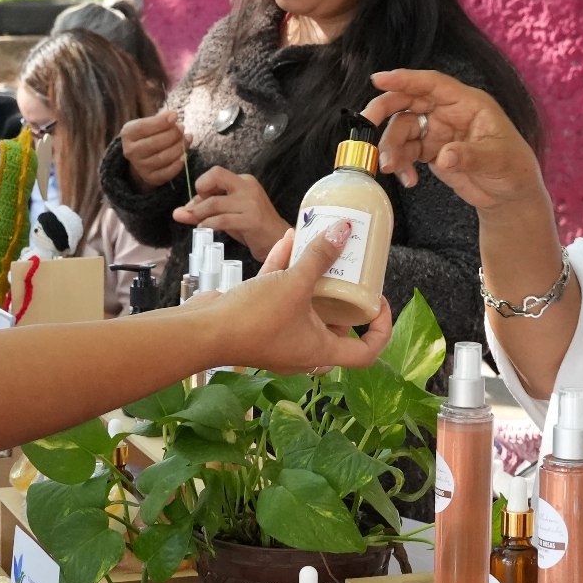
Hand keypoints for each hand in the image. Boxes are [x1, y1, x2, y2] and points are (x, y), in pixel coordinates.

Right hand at [119, 110, 188, 188]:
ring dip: (179, 148)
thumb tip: (173, 116)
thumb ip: (161, 119)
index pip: (144, 127)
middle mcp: (131, 151)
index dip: (161, 121)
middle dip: (173, 134)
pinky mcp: (150, 177)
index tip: (175, 116)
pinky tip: (184, 155)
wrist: (141, 156)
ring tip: (187, 139)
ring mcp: (139, 166)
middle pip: (155, 143)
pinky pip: (167, 173)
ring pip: (163, 158)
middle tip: (182, 129)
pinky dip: (178, 164)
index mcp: (128, 134)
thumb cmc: (149, 134)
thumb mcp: (149, 123)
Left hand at [172, 166, 287, 256]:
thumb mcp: (226, 215)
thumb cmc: (251, 227)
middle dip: (199, 190)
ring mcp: (251, 202)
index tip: (195, 205)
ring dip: (199, 213)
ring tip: (196, 223)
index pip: (215, 174)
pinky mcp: (252, 220)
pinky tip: (205, 228)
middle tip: (194, 209)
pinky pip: (222, 219)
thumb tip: (177, 213)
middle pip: (216, 174)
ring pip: (215, 202)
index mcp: (243, 181)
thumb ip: (203, 211)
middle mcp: (247, 186)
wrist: (278, 241)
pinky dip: (209, 224)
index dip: (201, 187)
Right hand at [204, 220, 391, 371]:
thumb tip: (345, 230)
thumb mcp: (294, 284)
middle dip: (343, 296)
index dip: (380, 330)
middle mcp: (302, 349)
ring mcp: (279, 336)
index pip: (365, 352)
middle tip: (351, 272)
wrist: (203, 331)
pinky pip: (278, 296)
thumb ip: (319, 257)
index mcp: (320, 351)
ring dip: (312, 277)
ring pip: (304, 307)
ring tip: (321, 246)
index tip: (379, 303)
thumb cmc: (254, 318)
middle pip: (335, 325)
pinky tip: (287, 240)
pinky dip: (284, 272)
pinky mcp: (257, 321)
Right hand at [360, 70, 542, 207]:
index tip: (379, 79)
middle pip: (409, 101)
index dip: (406, 79)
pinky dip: (401, 164)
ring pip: (402, 129)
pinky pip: (405, 152)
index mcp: (467, 103)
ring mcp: (437, 131)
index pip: (433, 84)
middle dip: (385, 109)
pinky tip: (409, 180)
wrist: (509, 195)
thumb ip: (470, 156)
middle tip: (367, 122)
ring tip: (390, 168)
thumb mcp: (497, 160)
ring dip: (391, 146)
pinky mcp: (430, 151)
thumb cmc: (513, 168)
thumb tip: (444, 156)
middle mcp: (448, 112)